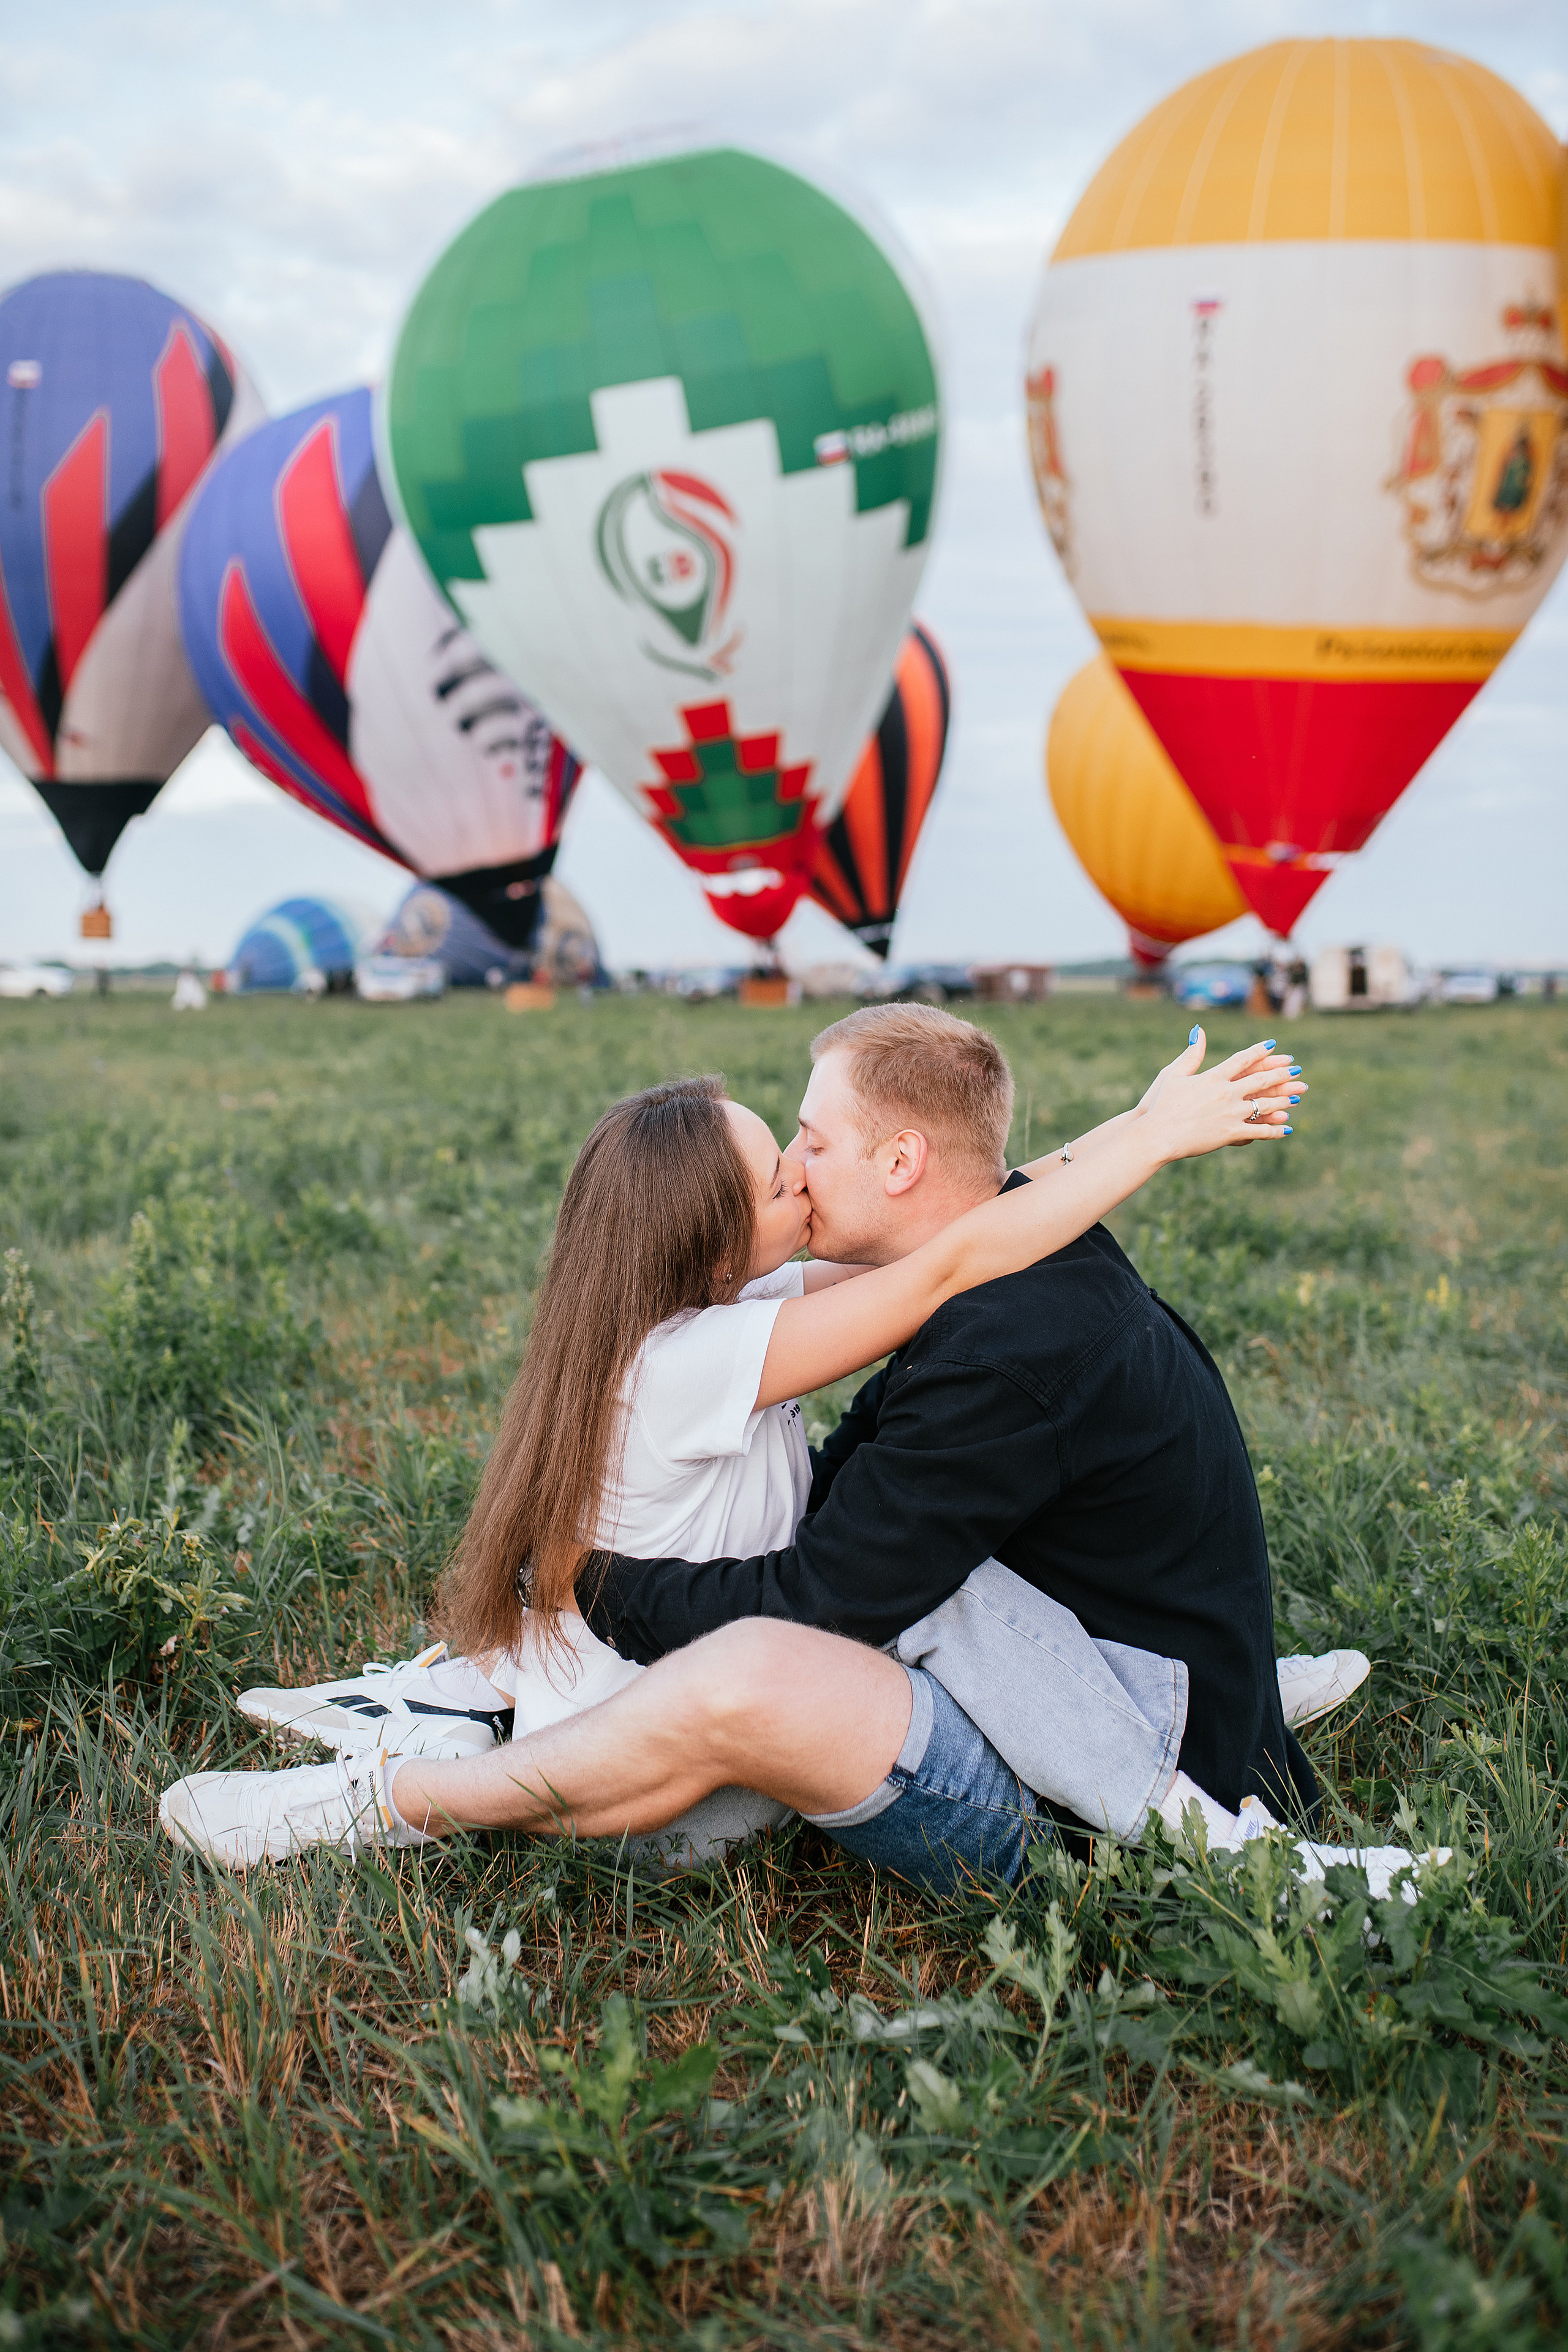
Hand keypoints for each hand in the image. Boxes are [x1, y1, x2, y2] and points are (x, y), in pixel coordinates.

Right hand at [1141, 1028, 1305, 1160]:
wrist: (1158, 1134)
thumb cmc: (1160, 1105)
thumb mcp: (1174, 1074)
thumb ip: (1191, 1054)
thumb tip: (1199, 1030)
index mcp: (1212, 1077)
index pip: (1241, 1060)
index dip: (1258, 1051)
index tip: (1272, 1045)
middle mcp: (1225, 1093)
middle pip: (1260, 1080)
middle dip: (1280, 1074)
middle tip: (1296, 1069)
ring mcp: (1230, 1113)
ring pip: (1264, 1105)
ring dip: (1283, 1100)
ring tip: (1296, 1096)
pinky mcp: (1230, 1133)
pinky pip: (1258, 1131)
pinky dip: (1274, 1130)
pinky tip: (1286, 1128)